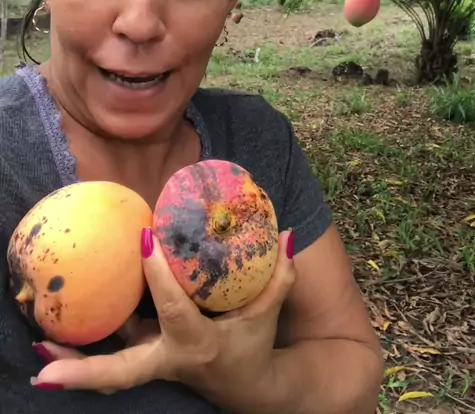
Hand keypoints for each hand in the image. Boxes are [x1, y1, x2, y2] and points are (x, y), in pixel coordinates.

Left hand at [31, 227, 294, 410]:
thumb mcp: (267, 312)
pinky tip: (63, 330)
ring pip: (109, 368)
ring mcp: (154, 362)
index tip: (145, 239)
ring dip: (74, 361)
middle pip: (120, 371)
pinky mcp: (147, 358)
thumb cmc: (256, 345)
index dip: (159, 276)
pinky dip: (90, 348)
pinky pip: (115, 354)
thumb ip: (278, 275)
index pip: (174, 308)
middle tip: (42, 363)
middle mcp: (169, 358)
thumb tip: (285, 232)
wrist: (251, 390)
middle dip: (82, 370)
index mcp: (198, 344)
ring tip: (40, 344)